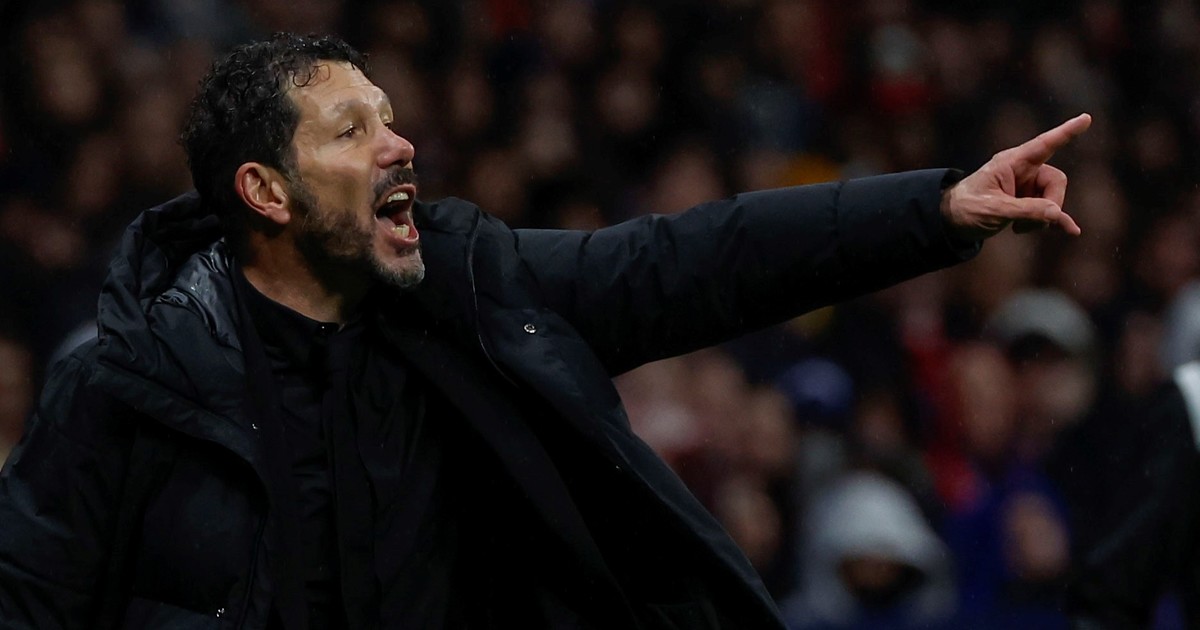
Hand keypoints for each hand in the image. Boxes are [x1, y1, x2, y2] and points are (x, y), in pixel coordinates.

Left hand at [941, 113, 1091, 240]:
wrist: (953, 221)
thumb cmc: (967, 208)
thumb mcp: (993, 209)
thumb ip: (1025, 211)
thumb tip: (1056, 214)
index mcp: (1011, 162)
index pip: (1043, 144)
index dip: (1066, 132)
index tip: (1086, 118)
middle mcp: (1023, 171)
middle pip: (1056, 181)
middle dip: (1051, 204)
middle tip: (1030, 224)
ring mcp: (1027, 187)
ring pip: (1054, 199)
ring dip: (1043, 218)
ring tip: (1019, 229)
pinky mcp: (1029, 202)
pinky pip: (1051, 210)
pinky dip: (1057, 220)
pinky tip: (1071, 231)